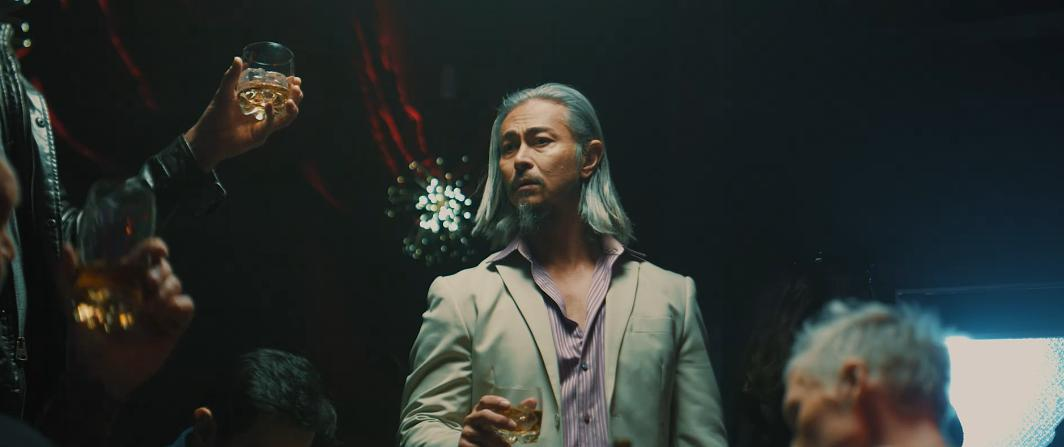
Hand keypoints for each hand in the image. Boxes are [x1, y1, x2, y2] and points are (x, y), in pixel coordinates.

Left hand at [60, 238, 193, 399]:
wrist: (101, 371)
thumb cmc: (87, 337)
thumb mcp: (72, 304)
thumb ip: (67, 276)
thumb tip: (67, 248)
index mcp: (127, 280)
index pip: (147, 255)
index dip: (155, 247)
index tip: (158, 250)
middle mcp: (146, 290)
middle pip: (165, 268)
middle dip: (160, 271)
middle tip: (147, 283)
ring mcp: (162, 306)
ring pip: (176, 284)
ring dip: (167, 289)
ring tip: (150, 305)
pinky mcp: (174, 324)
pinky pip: (187, 306)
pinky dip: (179, 305)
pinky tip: (164, 313)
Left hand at [183, 57, 304, 170]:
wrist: (208, 137)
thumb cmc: (215, 115)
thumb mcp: (224, 93)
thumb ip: (231, 77)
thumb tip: (238, 58)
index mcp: (259, 103)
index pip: (280, 94)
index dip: (289, 87)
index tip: (294, 78)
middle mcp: (264, 115)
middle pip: (288, 106)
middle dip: (296, 97)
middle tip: (296, 87)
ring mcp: (263, 127)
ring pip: (285, 118)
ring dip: (292, 109)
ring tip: (292, 99)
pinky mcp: (259, 136)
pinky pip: (269, 126)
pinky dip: (271, 115)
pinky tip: (269, 106)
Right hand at [460, 395, 516, 446]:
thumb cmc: (492, 433)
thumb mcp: (502, 423)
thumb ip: (515, 413)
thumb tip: (532, 401)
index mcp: (480, 410)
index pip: (485, 401)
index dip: (496, 401)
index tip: (508, 405)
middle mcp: (471, 419)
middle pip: (484, 415)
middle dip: (500, 420)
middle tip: (514, 426)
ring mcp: (466, 432)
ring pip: (483, 435)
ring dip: (498, 441)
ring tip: (507, 446)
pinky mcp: (463, 444)